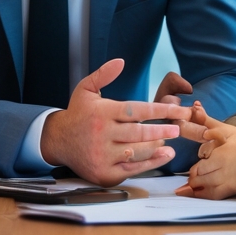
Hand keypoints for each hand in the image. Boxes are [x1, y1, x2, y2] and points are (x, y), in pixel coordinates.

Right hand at [39, 59, 187, 185]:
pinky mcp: (105, 172)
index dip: (160, 111)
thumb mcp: (85, 90)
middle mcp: (102, 134)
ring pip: (138, 152)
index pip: (137, 110)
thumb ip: (103, 74)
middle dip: (163, 130)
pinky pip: (133, 169)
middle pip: (140, 133)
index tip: (177, 111)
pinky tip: (163, 155)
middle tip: (178, 128)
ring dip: (157, 146)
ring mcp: (103, 155)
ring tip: (169, 140)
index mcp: (102, 113)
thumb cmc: (77, 115)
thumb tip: (120, 61)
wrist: (57, 141)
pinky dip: (151, 163)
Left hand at [176, 111, 235, 198]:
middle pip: (198, 175)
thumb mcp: (227, 130)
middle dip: (194, 175)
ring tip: (192, 184)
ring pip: (202, 186)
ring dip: (195, 186)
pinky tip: (195, 193)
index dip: (197, 163)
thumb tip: (195, 107)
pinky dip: (201, 195)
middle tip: (195, 174)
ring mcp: (226, 181)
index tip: (200, 161)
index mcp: (220, 155)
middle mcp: (221, 169)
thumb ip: (208, 121)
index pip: (198, 163)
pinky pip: (211, 195)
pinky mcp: (230, 190)